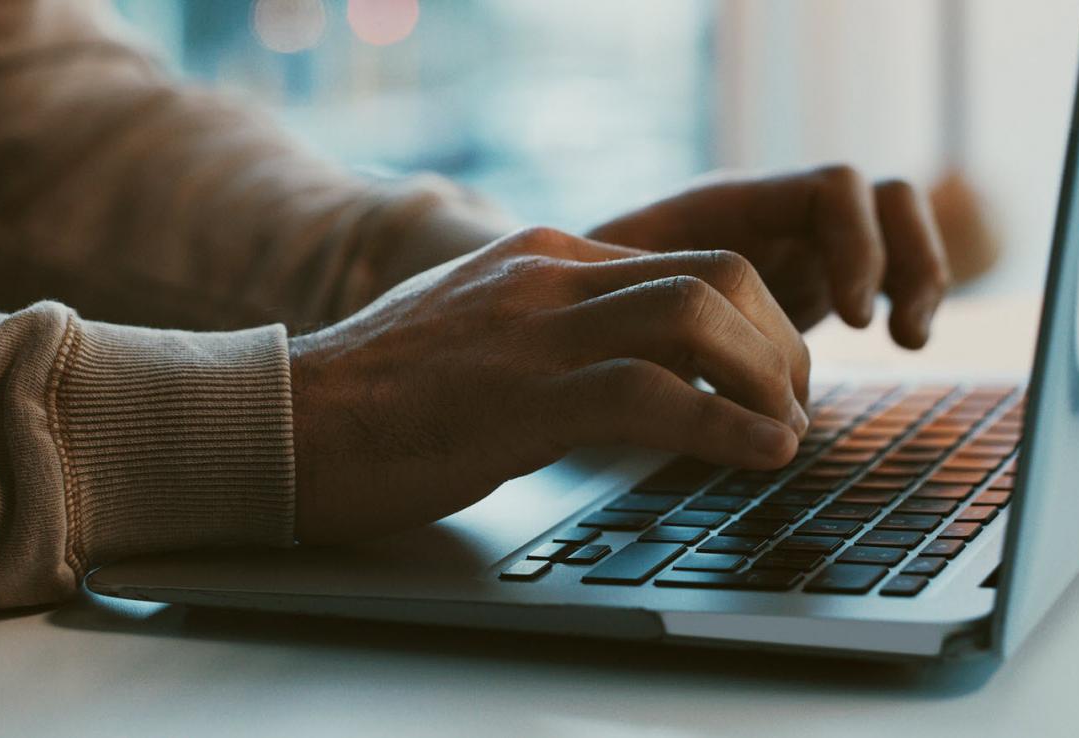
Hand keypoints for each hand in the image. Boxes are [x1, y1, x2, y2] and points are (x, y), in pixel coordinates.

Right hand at [288, 227, 809, 542]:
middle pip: (715, 274)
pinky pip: (653, 395)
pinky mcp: (519, 398)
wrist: (286, 419)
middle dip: (778, 341)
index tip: (772, 375)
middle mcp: (547, 277)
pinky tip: (760, 454)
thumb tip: (630, 361)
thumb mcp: (481, 330)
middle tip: (792, 403)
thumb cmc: (380, 393)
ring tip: (786, 432)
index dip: (755, 318)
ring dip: (767, 379)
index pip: (689, 260)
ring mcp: (532, 332)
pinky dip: (725, 426)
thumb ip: (553, 326)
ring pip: (697, 317)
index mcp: (544, 257)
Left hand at [587, 165, 950, 347]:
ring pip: (893, 227)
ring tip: (909, 340)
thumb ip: (657, 306)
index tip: (853, 318)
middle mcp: (774, 215)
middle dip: (904, 260)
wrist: (578, 303)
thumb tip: (686, 346)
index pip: (829, 190)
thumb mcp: (614, 298)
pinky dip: (904, 296)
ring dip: (919, 275)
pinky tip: (900, 342)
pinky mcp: (807, 282)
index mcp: (731, 205)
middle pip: (880, 198)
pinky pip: (883, 268)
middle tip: (888, 334)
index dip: (855, 246)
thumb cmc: (585, 297)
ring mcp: (796, 244)